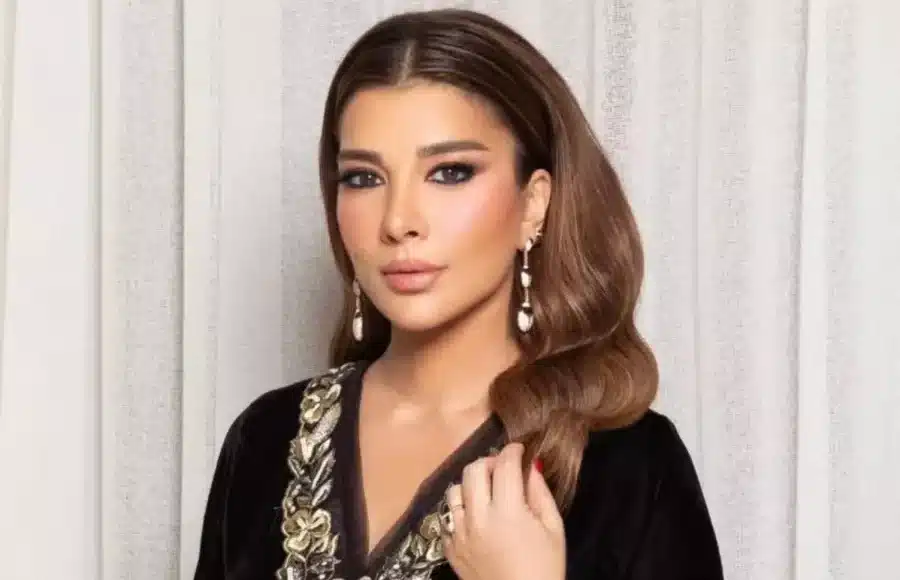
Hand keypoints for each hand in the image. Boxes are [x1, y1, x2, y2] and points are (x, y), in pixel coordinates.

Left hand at [442, 442, 565, 579]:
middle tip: (502, 468)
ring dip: (471, 484)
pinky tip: (476, 517)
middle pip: (473, 470)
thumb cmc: (544, 569)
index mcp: (507, 512)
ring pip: (455, 490)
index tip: (519, 449)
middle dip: (489, 462)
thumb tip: (530, 465)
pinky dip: (460, 511)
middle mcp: (478, 518)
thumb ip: (540, 493)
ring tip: (485, 492)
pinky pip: (447, 517)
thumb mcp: (553, 529)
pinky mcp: (449, 549)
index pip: (504, 465)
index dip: (513, 450)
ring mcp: (459, 534)